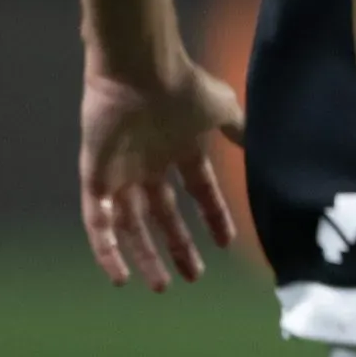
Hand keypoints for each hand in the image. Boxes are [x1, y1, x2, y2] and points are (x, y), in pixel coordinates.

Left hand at [78, 59, 243, 291]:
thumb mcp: (223, 108)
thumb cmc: (183, 88)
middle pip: (163, 216)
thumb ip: (238, 130)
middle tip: (192, 277)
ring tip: (161, 285)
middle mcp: (150, 165)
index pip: (198, 191)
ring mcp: (122, 173)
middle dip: (177, 246)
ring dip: (144, 256)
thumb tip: (259, 147)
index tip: (226, 243)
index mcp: (181, 149)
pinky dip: (107, 250)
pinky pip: (98, 222)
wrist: (141, 71)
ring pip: (131, 225)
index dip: (212, 216)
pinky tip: (120, 276)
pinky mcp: (96, 177)